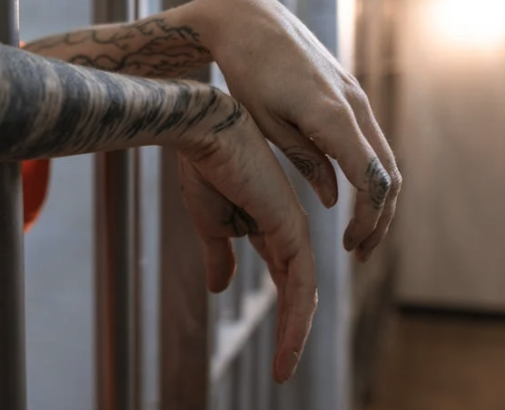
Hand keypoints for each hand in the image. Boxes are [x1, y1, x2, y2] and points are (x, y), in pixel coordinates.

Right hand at [174, 95, 316, 383]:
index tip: (277, 355)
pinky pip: (299, 283)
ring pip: (301, 295)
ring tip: (283, 369)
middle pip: (297, 294)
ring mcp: (292, 231)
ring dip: (294, 335)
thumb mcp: (209, 225)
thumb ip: (220, 256)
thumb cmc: (203, 169)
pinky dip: (296, 316)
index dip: (284, 318)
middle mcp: (288, 233)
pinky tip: (290, 342)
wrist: (203, 133)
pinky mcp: (290, 229)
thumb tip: (220, 289)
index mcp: (269, 230)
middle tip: (283, 370)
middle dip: (292, 333)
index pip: (285, 282)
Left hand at [189, 0, 402, 261]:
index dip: (368, 219)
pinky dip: (371, 175)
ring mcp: (358, 98)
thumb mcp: (264, 125)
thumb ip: (304, 162)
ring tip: (359, 233)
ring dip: (380, 200)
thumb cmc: (246, 74)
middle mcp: (355, 106)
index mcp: (333, 116)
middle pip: (389, 174)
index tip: (350, 246)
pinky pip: (373, 142)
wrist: (252, 22)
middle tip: (359, 251)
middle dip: (381, 219)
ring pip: (386, 159)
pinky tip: (353, 197)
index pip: (371, 180)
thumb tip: (336, 200)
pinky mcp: (352, 95)